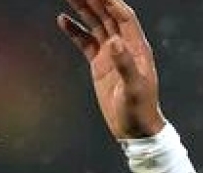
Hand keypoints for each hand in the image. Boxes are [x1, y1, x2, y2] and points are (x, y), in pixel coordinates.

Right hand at [57, 0, 165, 138]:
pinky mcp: (101, 65)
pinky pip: (86, 42)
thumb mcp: (133, 89)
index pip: (125, 18)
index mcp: (138, 50)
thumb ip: (125, 65)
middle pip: (109, 16)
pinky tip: (62, 19)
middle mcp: (126, 47)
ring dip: (84, 9)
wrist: (135, 129)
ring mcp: (112, 55)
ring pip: (96, 25)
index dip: (113, 2)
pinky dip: (75, 30)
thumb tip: (114, 41)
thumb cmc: (140, 111)